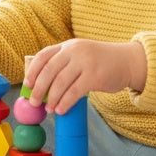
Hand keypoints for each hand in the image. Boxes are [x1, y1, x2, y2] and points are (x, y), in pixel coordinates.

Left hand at [23, 39, 145, 114]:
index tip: (27, 84)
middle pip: (49, 70)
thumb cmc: (100, 62)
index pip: (43, 55)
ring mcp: (85, 62)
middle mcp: (75, 51)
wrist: (128, 61)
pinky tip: (61, 110)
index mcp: (68, 46)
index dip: (33, 71)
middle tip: (33, 102)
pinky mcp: (94, 76)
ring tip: (49, 109)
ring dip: (51, 99)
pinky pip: (74, 92)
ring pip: (60, 83)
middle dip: (38, 88)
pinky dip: (65, 102)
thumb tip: (40, 85)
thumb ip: (63, 64)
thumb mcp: (80, 55)